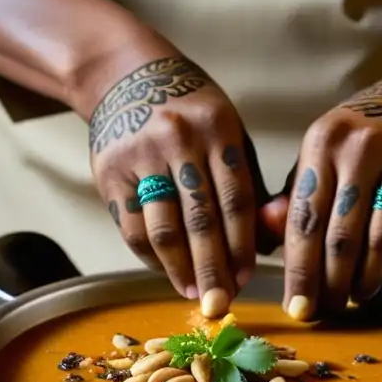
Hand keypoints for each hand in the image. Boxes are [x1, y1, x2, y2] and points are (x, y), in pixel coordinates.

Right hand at [86, 52, 265, 316]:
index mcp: (217, 128)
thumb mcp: (229, 136)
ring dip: (180, 269)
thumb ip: (251, 187)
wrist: (126, 77)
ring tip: (194, 294)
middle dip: (213, 268)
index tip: (247, 279)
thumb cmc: (193, 116)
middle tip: (221, 304)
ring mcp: (140, 155)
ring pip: (163, 228)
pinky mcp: (110, 173)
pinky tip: (168, 272)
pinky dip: (151, 257)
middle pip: (200, 220)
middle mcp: (178, 139)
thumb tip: (270, 241)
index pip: (235, 199)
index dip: (242, 245)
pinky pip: (133, 227)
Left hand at [262, 79, 381, 319]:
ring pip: (379, 244)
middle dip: (331, 286)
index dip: (299, 270)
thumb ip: (292, 202)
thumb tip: (266, 247)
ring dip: (366, 282)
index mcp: (323, 144)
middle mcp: (363, 149)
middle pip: (341, 238)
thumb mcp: (318, 160)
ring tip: (357, 295)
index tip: (297, 308)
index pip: (304, 220)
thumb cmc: (355, 147)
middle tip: (327, 310)